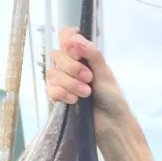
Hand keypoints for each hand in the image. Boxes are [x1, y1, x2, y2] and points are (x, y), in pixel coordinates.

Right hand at [45, 28, 160, 160]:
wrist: (111, 124)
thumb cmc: (112, 98)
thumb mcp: (105, 73)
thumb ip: (92, 54)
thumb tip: (75, 38)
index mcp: (83, 55)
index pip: (66, 36)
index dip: (67, 40)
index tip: (76, 50)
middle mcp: (70, 65)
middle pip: (57, 55)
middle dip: (72, 68)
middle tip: (89, 79)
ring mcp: (63, 80)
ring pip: (52, 73)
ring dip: (69, 84)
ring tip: (85, 94)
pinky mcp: (58, 96)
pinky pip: (49, 89)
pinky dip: (60, 94)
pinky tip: (73, 101)